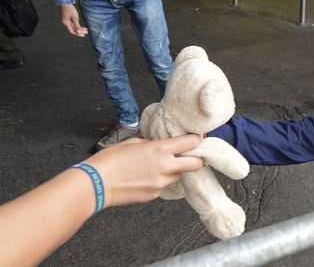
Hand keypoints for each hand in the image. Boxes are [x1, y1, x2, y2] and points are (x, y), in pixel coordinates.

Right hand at [59, 4, 87, 36]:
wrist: (65, 2)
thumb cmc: (70, 9)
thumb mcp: (75, 17)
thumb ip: (76, 25)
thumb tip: (78, 32)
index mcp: (66, 23)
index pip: (72, 31)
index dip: (78, 34)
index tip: (84, 35)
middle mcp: (65, 23)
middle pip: (73, 29)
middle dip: (80, 31)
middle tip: (86, 32)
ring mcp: (65, 20)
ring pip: (73, 26)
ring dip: (79, 28)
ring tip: (85, 29)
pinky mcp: (67, 18)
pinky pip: (72, 23)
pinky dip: (77, 25)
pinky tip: (80, 25)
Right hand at [86, 134, 203, 207]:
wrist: (95, 184)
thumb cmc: (109, 160)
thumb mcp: (132, 142)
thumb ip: (150, 143)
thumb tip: (158, 142)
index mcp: (160, 149)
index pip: (192, 143)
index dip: (197, 140)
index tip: (196, 139)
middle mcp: (165, 166)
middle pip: (196, 164)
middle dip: (196, 160)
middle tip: (190, 157)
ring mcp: (161, 183)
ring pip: (178, 176)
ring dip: (174, 171)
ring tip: (157, 168)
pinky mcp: (153, 195)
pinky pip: (164, 187)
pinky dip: (159, 182)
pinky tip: (145, 178)